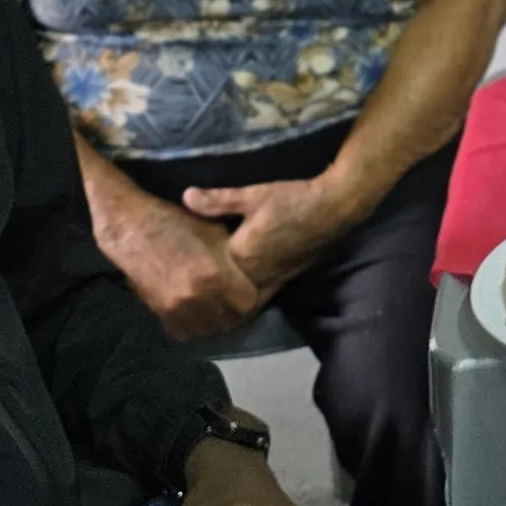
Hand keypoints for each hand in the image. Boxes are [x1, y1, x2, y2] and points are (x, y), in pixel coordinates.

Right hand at [100, 186, 261, 341]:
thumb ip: (235, 259)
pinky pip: (185, 332)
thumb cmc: (176, 224)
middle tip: (237, 301)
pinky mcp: (160, 313)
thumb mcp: (215, 234)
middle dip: (237, 311)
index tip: (252, 290)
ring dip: (216, 322)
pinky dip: (194, 326)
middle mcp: (197, 297)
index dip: (254, 297)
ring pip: (208, 330)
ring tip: (219, 309)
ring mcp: (177, 308)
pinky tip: (198, 313)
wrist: (131, 229)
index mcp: (215, 275)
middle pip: (231, 320)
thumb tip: (252, 274)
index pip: (249, 303)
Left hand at [181, 175, 361, 303]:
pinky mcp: (285, 281)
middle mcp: (256, 275)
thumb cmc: (292, 199)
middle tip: (183, 298)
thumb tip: (185, 196)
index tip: (171, 272)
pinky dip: (244, 305)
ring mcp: (272, 281)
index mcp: (242, 255)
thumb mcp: (254, 195)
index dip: (190, 273)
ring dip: (225, 307)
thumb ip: (218, 200)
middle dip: (205, 298)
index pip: (209, 273)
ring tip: (206, 310)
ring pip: (242, 305)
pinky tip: (235, 303)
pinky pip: (259, 301)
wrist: (334, 209)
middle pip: (223, 296)